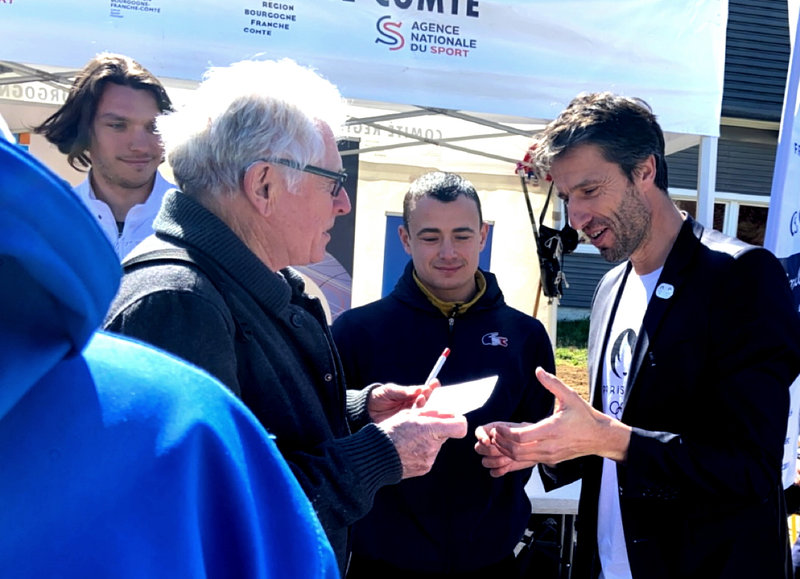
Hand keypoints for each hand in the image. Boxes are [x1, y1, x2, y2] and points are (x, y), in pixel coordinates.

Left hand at [367, 381, 437, 422]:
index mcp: (412, 395)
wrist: (366, 412)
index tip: (434, 383)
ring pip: (423, 413)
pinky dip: (419, 422)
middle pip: (428, 402)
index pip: (425, 391)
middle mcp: (414, 406)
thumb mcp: (389, 391)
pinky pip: (416, 425)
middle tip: (428, 392)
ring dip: (424, 408)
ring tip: (421, 400)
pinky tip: (420, 418)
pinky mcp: (407, 427)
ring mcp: (411, 417)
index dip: (431, 387)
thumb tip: (418, 389)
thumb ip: (403, 391)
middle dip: (431, 397)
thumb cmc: (378, 397)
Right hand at [379, 408, 466, 478]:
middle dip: (437, 429)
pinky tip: (408, 449)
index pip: (460, 427)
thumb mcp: (409, 414)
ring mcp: (429, 459)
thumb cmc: (390, 431)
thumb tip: (448, 413)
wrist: (375, 456)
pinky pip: (428, 456)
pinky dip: (421, 451)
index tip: (451, 419)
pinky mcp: (425, 468)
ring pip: (436, 445)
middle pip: (446, 435)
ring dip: (427, 440)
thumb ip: (431, 412)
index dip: (458, 421)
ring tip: (409, 439)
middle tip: (420, 427)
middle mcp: (433, 446)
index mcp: (431, 429)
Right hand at [475, 423, 536, 476]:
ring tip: (509, 458)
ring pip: (485, 461)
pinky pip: (493, 472)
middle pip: (479, 448)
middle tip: (504, 451)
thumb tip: (498, 430)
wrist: (537, 445)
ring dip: (496, 461)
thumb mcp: (522, 428)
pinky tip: (508, 466)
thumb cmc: (529, 433)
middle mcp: (491, 443)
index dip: (480, 437)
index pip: (479, 431)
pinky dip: (500, 471)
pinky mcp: (500, 467)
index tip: (488, 441)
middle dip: (490, 451)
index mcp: (493, 429)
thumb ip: (509, 430)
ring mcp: (494, 456)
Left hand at [481, 368, 630, 465]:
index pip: (522, 437)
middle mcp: (549, 446)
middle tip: (493, 433)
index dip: (505, 433)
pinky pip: (527, 462)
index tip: (497, 426)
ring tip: (497, 440)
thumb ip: (552, 383)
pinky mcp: (549, 461)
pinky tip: (507, 448)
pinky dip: (514, 457)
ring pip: (520, 459)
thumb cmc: (584, 416)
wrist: (599, 437)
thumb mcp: (570, 396)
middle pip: (517, 450)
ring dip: (505, 451)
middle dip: (501, 443)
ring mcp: (549, 456)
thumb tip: (538, 370)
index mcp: (552, 430)